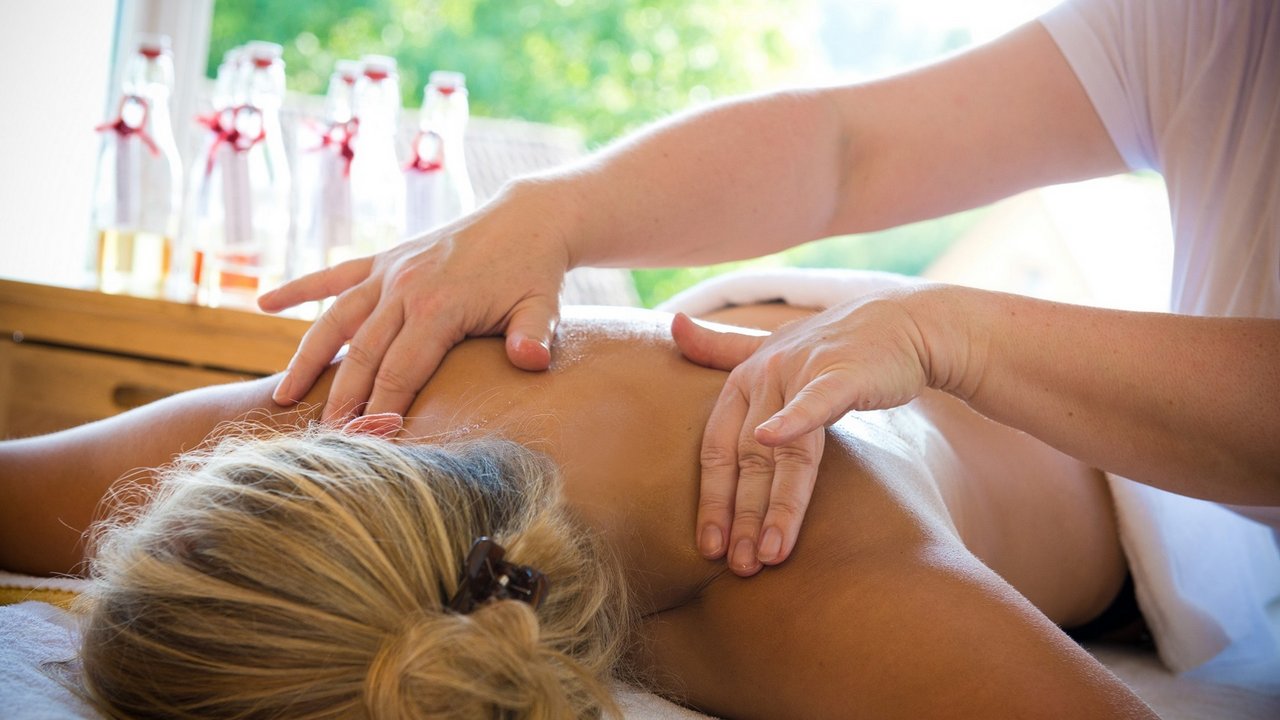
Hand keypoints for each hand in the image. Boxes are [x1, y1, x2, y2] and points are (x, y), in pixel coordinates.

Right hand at [258, 184, 572, 420]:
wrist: (528, 218)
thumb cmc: (535, 272)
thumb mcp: (545, 304)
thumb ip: (534, 335)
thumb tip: (531, 362)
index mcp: (441, 306)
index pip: (401, 371)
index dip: (380, 409)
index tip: (362, 446)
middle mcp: (406, 287)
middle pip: (363, 353)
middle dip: (341, 399)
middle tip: (320, 440)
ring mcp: (391, 270)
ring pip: (336, 318)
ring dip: (307, 357)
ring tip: (281, 396)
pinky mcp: (386, 258)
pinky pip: (335, 275)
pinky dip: (300, 288)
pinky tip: (264, 303)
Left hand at [671, 289, 947, 576]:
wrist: (903, 323)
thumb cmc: (837, 345)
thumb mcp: (772, 345)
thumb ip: (722, 346)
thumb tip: (675, 326)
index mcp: (744, 379)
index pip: (716, 449)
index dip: (712, 499)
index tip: (709, 547)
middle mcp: (764, 376)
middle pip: (745, 459)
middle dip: (740, 516)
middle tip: (738, 566)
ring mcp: (800, 374)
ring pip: (782, 450)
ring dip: (773, 504)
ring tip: (769, 553)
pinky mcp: (841, 374)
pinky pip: (814, 402)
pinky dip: (793, 419)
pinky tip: (774, 440)